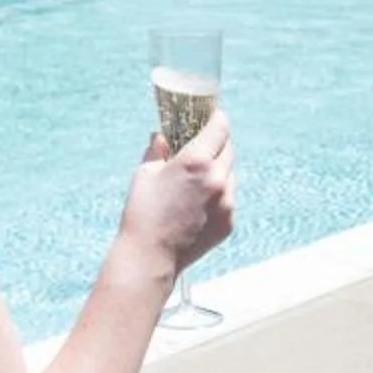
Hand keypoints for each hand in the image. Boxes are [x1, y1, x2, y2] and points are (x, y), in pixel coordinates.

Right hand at [122, 110, 234, 275]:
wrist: (150, 257)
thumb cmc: (143, 211)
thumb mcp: (145, 173)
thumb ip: (158, 149)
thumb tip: (162, 136)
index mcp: (197, 161)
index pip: (219, 127)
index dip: (216, 118)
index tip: (213, 115)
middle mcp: (218, 179)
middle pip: (228, 148)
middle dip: (218, 142)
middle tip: (205, 143)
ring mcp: (226, 202)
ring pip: (230, 174)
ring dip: (219, 169)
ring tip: (197, 178)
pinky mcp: (228, 222)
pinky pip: (228, 198)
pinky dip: (218, 194)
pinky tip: (197, 202)